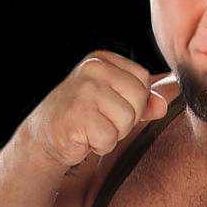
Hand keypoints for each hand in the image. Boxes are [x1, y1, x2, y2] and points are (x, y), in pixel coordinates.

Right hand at [22, 49, 170, 168]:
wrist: (44, 137)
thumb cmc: (83, 119)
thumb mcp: (114, 103)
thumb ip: (142, 101)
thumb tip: (163, 105)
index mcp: (102, 60)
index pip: (142, 79)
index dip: (135, 102)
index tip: (111, 108)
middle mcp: (92, 69)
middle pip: (138, 98)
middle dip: (125, 120)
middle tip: (101, 122)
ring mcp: (83, 90)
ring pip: (126, 119)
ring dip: (112, 134)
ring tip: (91, 129)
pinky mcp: (76, 114)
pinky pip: (109, 137)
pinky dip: (100, 145)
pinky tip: (84, 138)